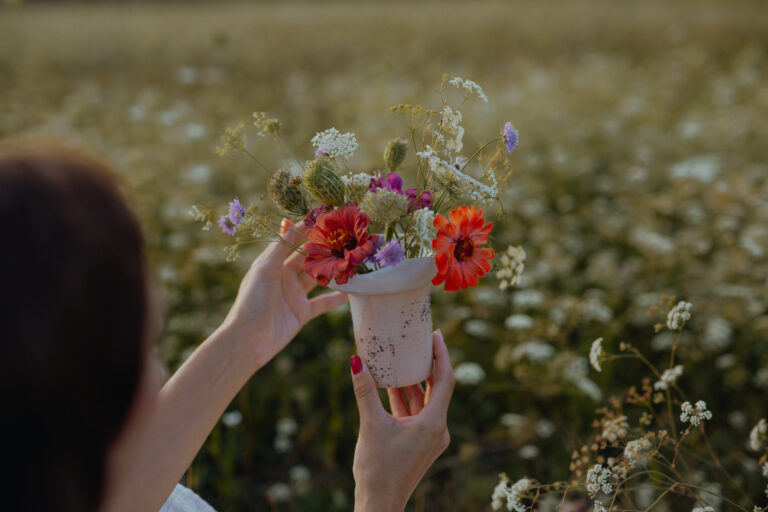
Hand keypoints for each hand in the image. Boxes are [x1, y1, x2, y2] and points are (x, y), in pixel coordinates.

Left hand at [223, 219, 347, 369]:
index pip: (291, 242)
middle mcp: (283, 277)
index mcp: (272, 264)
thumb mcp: (265, 270)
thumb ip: (279, 248)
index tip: (323, 219)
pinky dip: (336, 298)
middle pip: (307, 260)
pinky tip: (351, 292)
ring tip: (351, 261)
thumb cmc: (252, 300)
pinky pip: (322, 303)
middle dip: (323, 250)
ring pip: (317, 279)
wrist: (248, 339)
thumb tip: (289, 223)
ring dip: (332, 271)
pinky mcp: (301, 313)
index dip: (305, 231)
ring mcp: (293, 295)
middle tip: (343, 239)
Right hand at [350, 330, 454, 511]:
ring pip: (425, 401)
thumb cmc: (378, 468)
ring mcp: (429, 437)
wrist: (379, 504)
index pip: (445, 380)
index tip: (436, 334)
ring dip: (414, 381)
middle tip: (420, 339)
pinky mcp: (419, 442)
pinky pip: (416, 413)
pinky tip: (391, 383)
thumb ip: (365, 391)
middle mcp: (437, 428)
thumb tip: (356, 361)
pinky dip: (406, 398)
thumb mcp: (371, 424)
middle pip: (437, 388)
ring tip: (403, 355)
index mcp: (433, 423)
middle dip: (428, 364)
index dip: (441, 355)